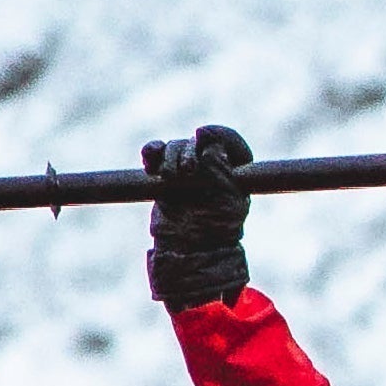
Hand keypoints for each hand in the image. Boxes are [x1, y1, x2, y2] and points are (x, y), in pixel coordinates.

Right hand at [142, 123, 254, 308]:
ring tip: (170, 178)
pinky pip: (156, 155)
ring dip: (170, 157)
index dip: (217, 134)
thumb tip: (209, 148)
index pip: (229, 141)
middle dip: (188, 152)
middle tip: (186, 171)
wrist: (189, 250)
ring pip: (175, 147)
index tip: (203, 135)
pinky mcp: (165, 177)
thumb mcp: (228, 201)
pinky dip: (151, 153)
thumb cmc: (216, 231)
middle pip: (197, 142)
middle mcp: (212, 165)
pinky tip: (149, 159)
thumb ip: (221, 171)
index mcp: (236, 169)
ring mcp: (187, 170)